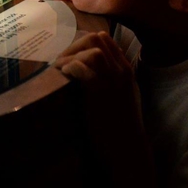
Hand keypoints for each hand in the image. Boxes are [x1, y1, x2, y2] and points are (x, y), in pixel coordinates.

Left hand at [54, 32, 154, 187]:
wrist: (126, 149)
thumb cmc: (122, 126)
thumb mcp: (125, 97)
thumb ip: (115, 80)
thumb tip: (93, 69)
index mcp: (127, 71)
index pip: (106, 40)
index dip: (85, 42)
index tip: (71, 52)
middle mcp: (121, 71)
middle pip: (97, 38)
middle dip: (76, 44)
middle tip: (62, 58)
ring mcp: (111, 80)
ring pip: (91, 49)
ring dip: (72, 54)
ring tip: (61, 66)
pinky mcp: (98, 92)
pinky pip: (80, 68)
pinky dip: (69, 67)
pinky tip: (62, 74)